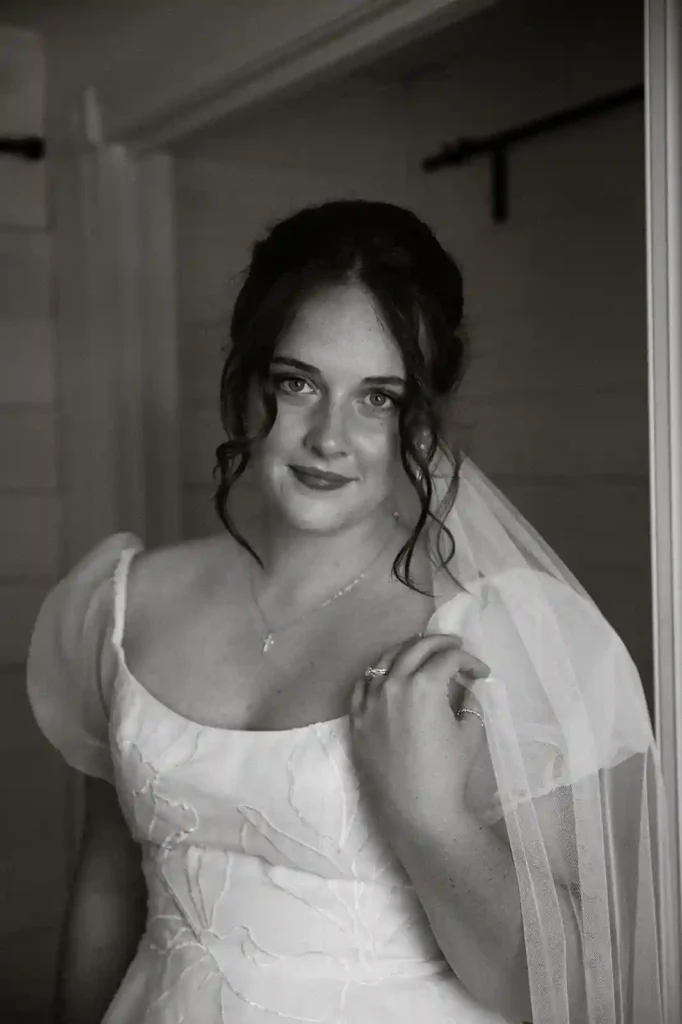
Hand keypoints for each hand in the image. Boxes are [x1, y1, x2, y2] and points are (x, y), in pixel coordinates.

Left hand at [349, 634, 489, 833]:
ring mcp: (370, 701)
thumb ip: (470, 701)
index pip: (448, 659)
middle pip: (416, 649)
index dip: (470, 661)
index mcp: (424, 686)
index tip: (482, 673)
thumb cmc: (448, 773)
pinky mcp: (357, 718)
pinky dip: (378, 673)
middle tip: (456, 646)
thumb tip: (467, 687)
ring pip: (385, 660)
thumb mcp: (470, 733)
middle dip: (440, 644)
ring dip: (407, 651)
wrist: (416, 811)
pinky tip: (388, 674)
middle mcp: (393, 685)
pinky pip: (363, 684)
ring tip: (422, 652)